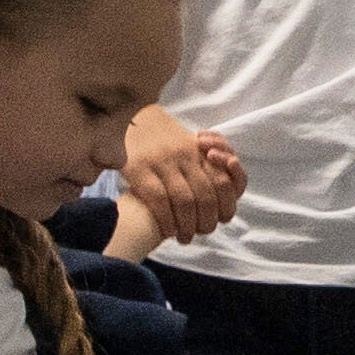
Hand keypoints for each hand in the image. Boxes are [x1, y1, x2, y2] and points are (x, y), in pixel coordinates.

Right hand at [118, 107, 245, 241]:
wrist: (128, 117)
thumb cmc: (162, 140)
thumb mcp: (190, 147)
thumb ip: (208, 168)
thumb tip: (225, 202)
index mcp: (200, 151)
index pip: (225, 182)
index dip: (227, 205)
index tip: (220, 218)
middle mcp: (185, 155)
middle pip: (206, 196)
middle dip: (206, 222)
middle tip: (200, 232)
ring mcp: (162, 161)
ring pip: (185, 201)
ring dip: (187, 226)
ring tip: (183, 237)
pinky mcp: (139, 169)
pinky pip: (159, 200)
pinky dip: (166, 220)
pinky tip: (167, 229)